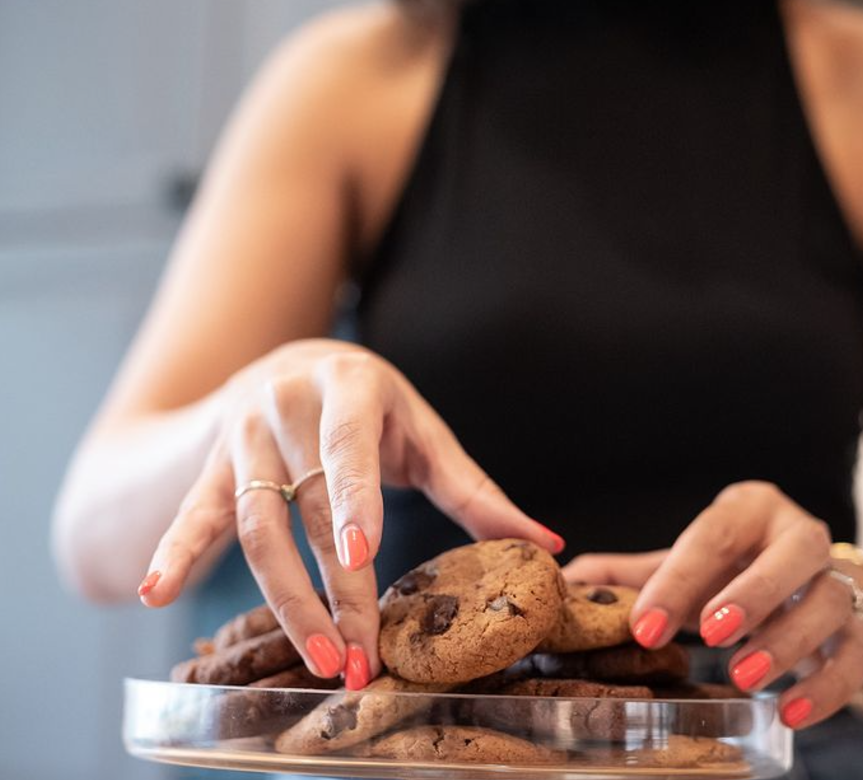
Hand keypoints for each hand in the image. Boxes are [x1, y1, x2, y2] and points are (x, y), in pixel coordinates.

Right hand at [135, 339, 563, 686]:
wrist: (288, 362)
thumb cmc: (368, 405)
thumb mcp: (421, 430)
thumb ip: (475, 489)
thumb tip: (548, 544)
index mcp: (349, 387)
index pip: (350, 449)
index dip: (355, 499)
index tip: (362, 553)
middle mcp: (288, 407)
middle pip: (307, 507)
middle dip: (332, 588)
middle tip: (358, 656)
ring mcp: (244, 438)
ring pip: (256, 525)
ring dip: (282, 598)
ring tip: (316, 658)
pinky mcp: (213, 468)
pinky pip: (194, 513)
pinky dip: (175, 550)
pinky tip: (155, 593)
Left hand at [567, 482, 862, 729]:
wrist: (820, 590)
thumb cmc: (741, 572)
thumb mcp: (692, 566)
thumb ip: (636, 573)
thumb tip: (568, 578)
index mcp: (749, 510)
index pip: (713, 536)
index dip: (677, 580)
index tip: (644, 625)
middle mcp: (800, 535)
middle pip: (788, 555)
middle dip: (748, 594)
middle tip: (708, 635)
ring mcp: (838, 580)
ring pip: (826, 603)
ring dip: (785, 642)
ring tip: (742, 675)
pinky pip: (853, 657)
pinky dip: (824, 686)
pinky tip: (787, 710)